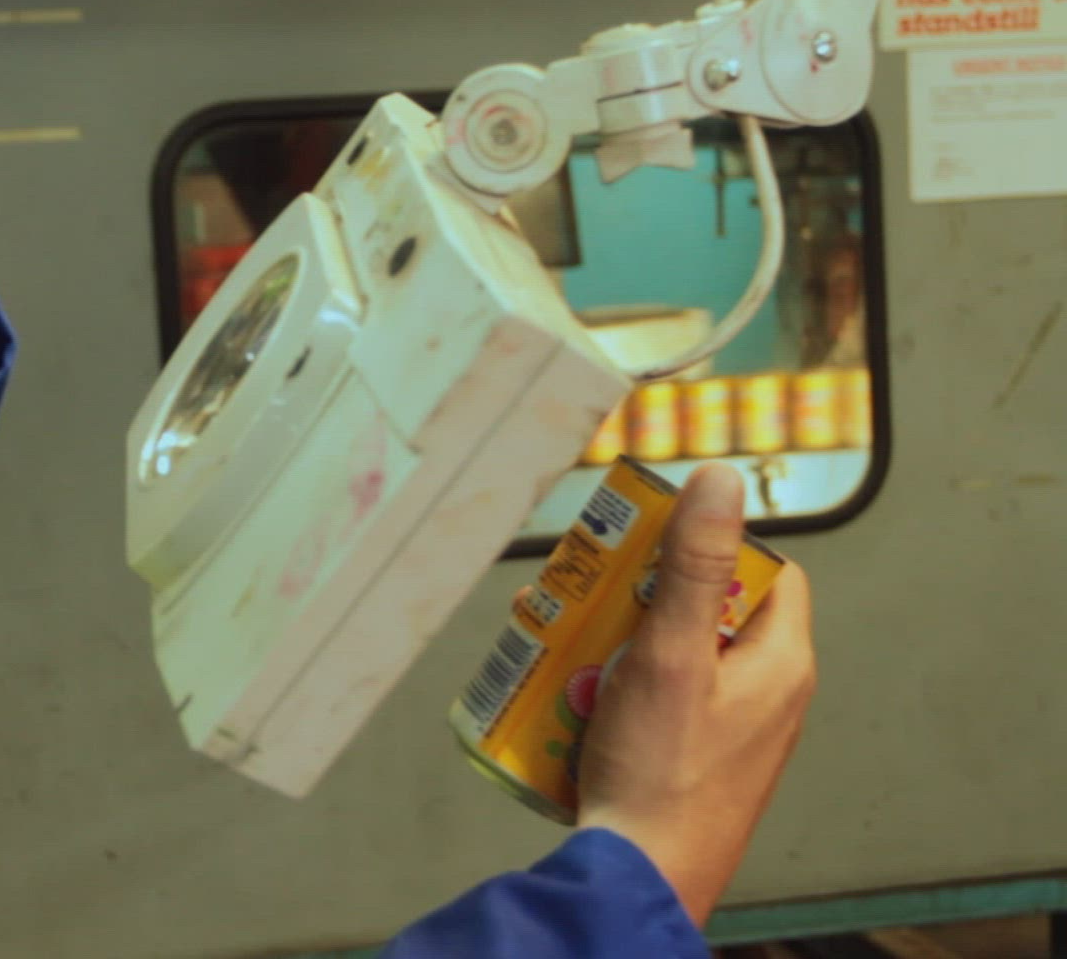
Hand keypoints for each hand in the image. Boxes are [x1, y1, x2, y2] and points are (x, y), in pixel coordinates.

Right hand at [575, 464, 817, 926]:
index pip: (767, 571)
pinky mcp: (695, 761)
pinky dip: (619, 689)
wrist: (641, 877)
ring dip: (621, 644)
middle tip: (596, 597)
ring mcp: (732, 733)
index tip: (655, 547)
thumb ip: (693, 567)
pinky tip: (578, 701)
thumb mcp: (672, 654)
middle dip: (644, 597)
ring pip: (678, 656)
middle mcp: (768, 696)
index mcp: (781, 663)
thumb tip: (721, 481)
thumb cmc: (662, 774)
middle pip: (710, 611)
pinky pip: (661, 702)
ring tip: (576, 651)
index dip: (713, 547)